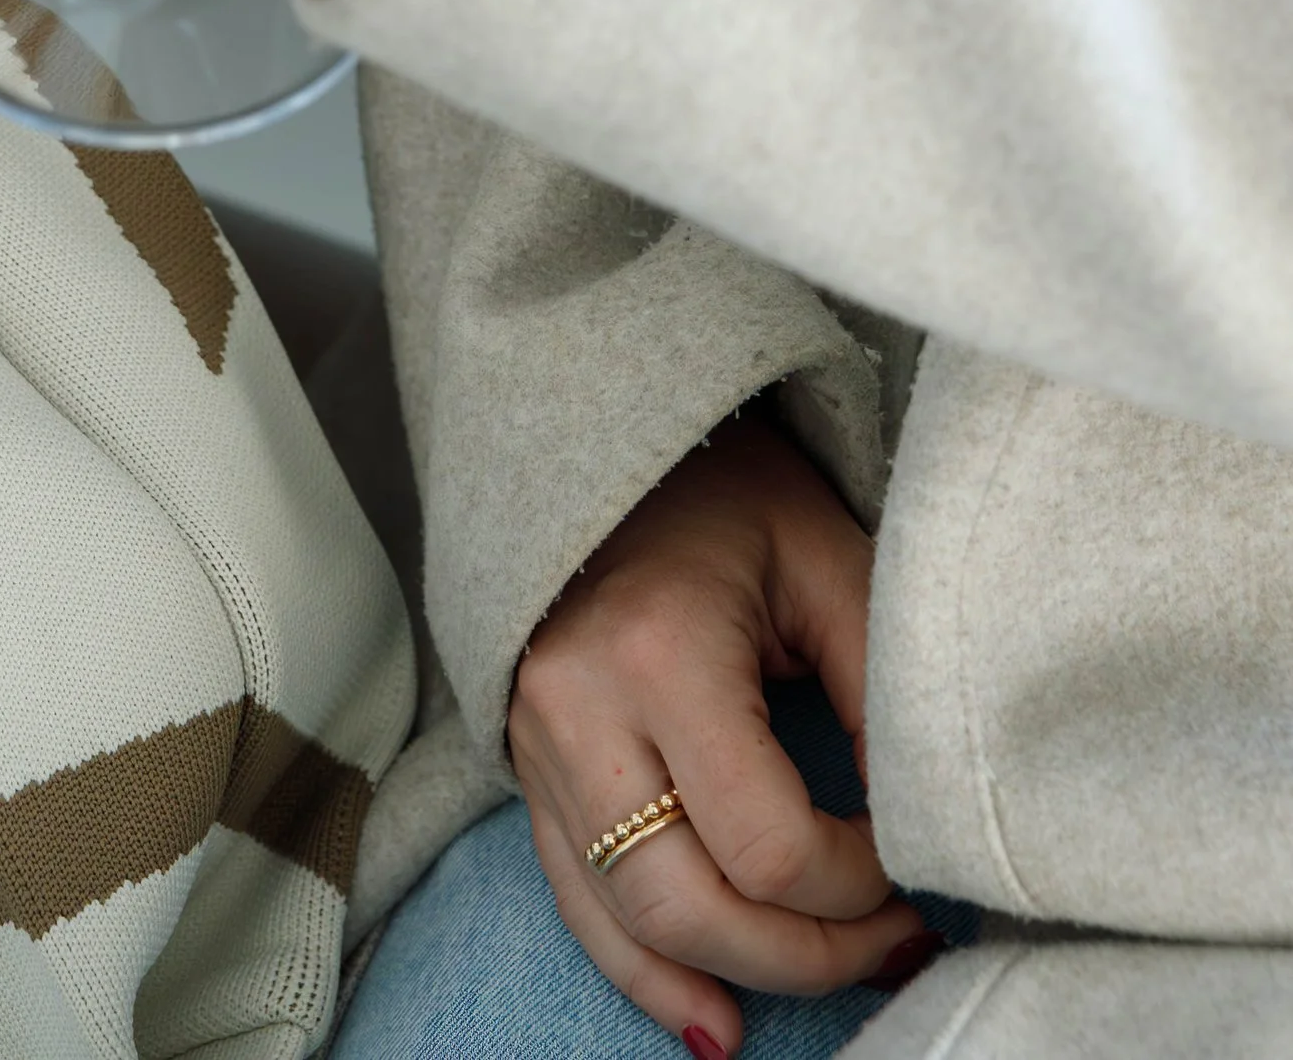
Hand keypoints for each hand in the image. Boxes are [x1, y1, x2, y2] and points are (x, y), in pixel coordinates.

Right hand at [509, 421, 934, 1051]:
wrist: (601, 444)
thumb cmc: (727, 495)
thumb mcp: (828, 561)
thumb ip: (883, 691)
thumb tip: (920, 832)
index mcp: (656, 651)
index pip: (767, 842)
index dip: (858, 883)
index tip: (906, 855)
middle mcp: (578, 710)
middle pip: (691, 904)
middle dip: (809, 952)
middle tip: (891, 939)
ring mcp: (536, 745)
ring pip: (630, 922)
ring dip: (739, 975)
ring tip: (831, 977)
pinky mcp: (525, 767)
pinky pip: (577, 902)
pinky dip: (644, 973)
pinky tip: (711, 1021)